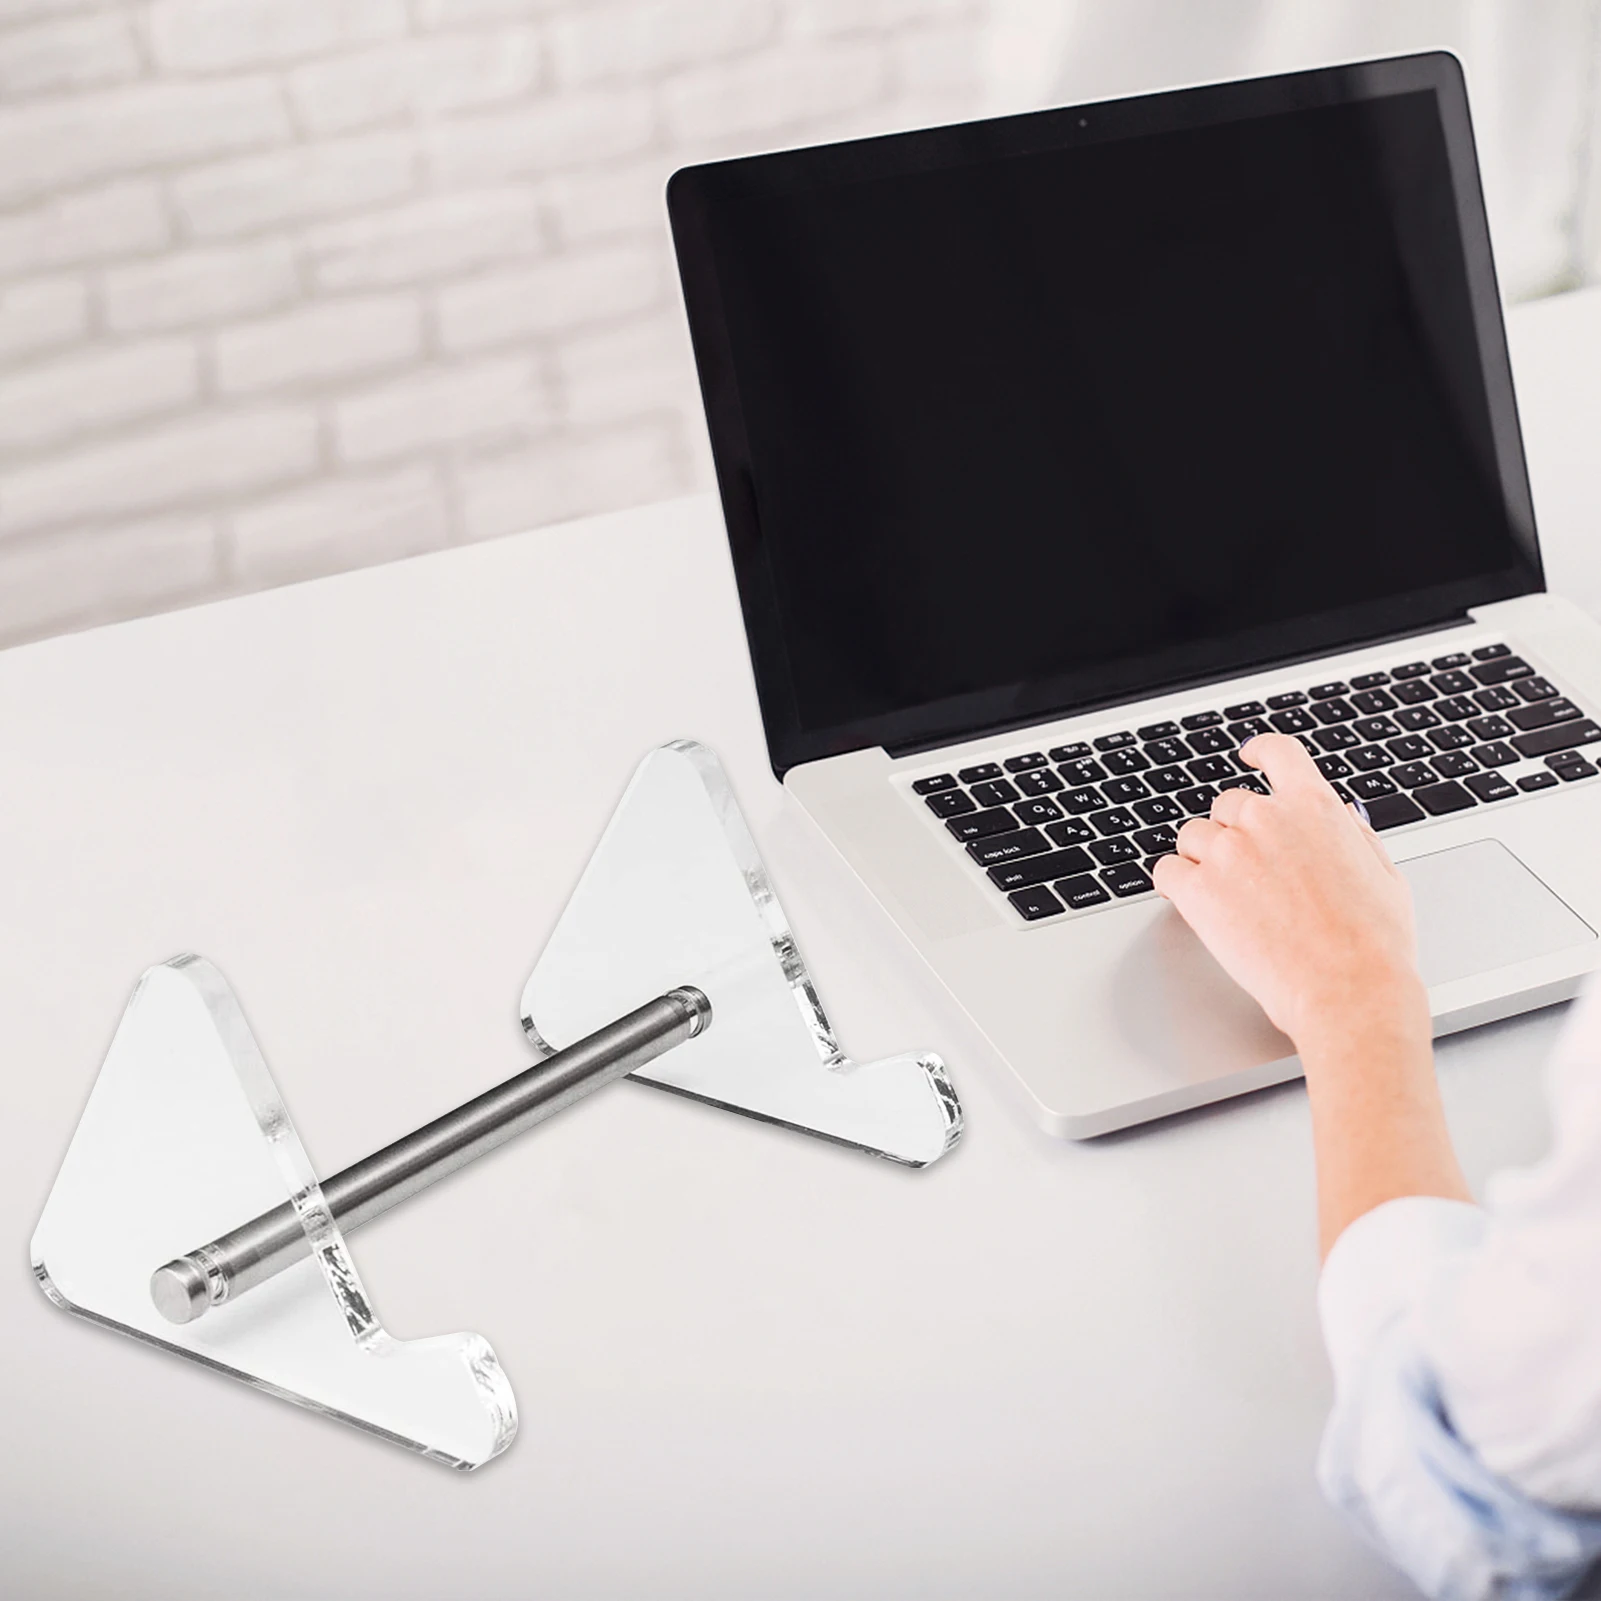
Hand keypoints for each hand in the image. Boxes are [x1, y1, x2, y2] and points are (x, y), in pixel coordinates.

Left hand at [1151, 734, 1424, 1054]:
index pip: (1278, 753)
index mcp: (1314, 807)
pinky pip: (1166, 870)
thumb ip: (1355, 836)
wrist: (1348, 991)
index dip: (1259, 751)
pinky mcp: (1197, 889)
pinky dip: (1176, 885)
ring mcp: (1227, 852)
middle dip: (1236, 835)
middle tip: (1253, 876)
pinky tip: (1194, 903)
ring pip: (1194, 837)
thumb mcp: (1385, 875)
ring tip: (1232, 900)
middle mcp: (1266, 819)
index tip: (1248, 754)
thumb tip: (1340, 816)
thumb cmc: (1374, 945)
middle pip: (1228, 806)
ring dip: (1205, 860)